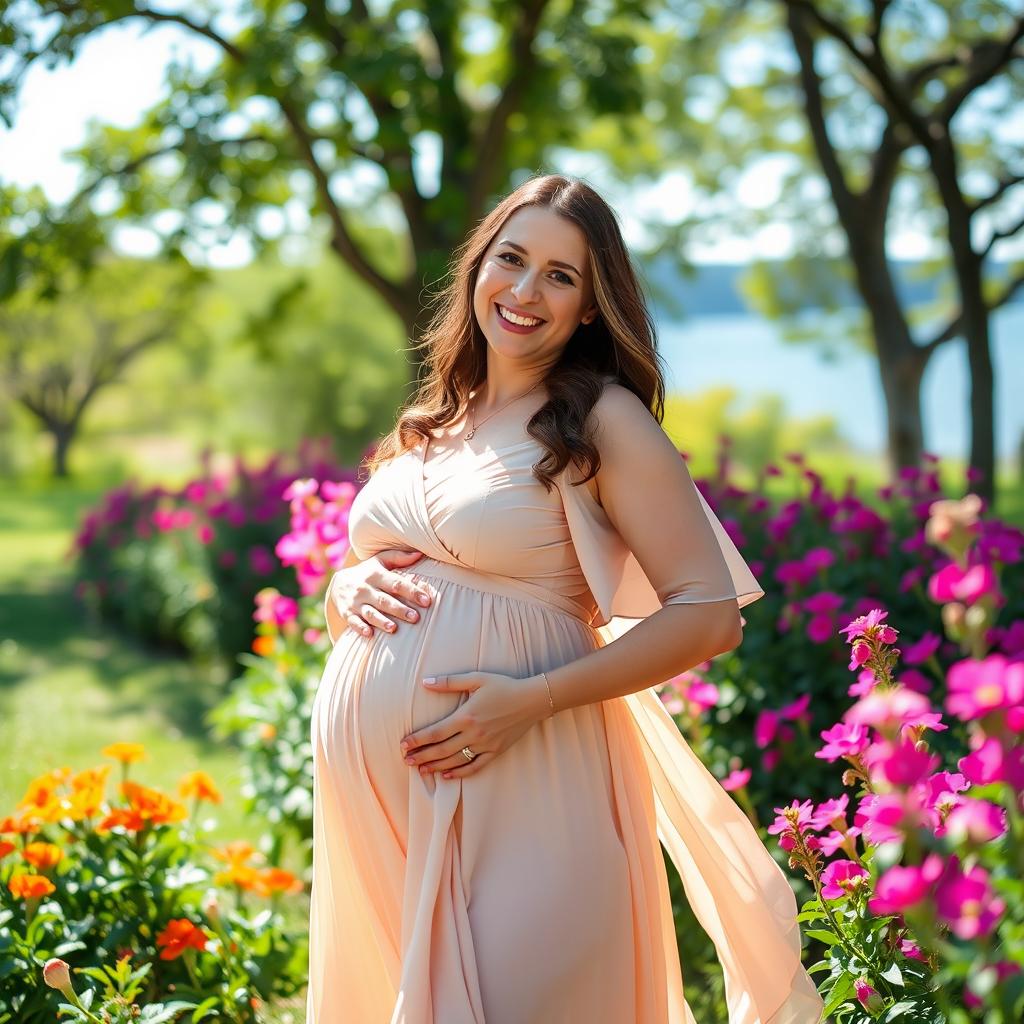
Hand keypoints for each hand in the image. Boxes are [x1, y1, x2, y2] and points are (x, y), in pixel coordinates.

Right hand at [330, 548, 432, 636]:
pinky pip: (353, 622)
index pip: (396, 583)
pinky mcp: (347, 614)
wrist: (337, 584)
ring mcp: (355, 602)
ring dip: (381, 621)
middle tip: (415, 618)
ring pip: (370, 612)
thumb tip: (419, 554)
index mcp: (376, 575)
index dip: (412, 591)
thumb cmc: (367, 572)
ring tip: (394, 628)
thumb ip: (399, 557)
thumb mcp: (380, 561)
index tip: (426, 600)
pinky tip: (369, 634)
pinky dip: (360, 628)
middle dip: (400, 609)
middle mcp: (365, 588)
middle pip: (384, 600)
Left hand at [400, 671, 550, 778]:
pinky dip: (459, 773)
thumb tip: (425, 682)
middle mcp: (473, 734)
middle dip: (421, 756)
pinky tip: (447, 775)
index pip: (435, 732)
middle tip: (406, 761)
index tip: (403, 745)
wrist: (532, 700)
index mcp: (466, 716)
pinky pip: (474, 767)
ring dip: (436, 766)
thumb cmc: (503, 686)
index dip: (417, 740)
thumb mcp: (476, 679)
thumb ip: (450, 682)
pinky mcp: (495, 752)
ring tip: (421, 769)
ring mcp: (485, 745)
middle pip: (441, 750)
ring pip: (455, 760)